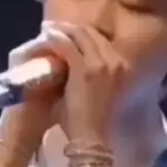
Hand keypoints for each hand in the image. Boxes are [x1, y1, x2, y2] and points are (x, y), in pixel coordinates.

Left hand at [40, 22, 129, 141]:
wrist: (91, 138)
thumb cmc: (90, 122)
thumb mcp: (96, 92)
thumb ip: (89, 74)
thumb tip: (72, 62)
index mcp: (122, 66)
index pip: (100, 40)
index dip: (82, 34)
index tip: (67, 33)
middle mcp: (115, 60)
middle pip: (90, 33)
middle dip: (71, 29)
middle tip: (53, 28)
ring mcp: (101, 62)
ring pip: (79, 35)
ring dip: (60, 30)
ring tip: (47, 30)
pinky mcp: (84, 67)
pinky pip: (66, 44)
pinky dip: (54, 39)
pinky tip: (44, 38)